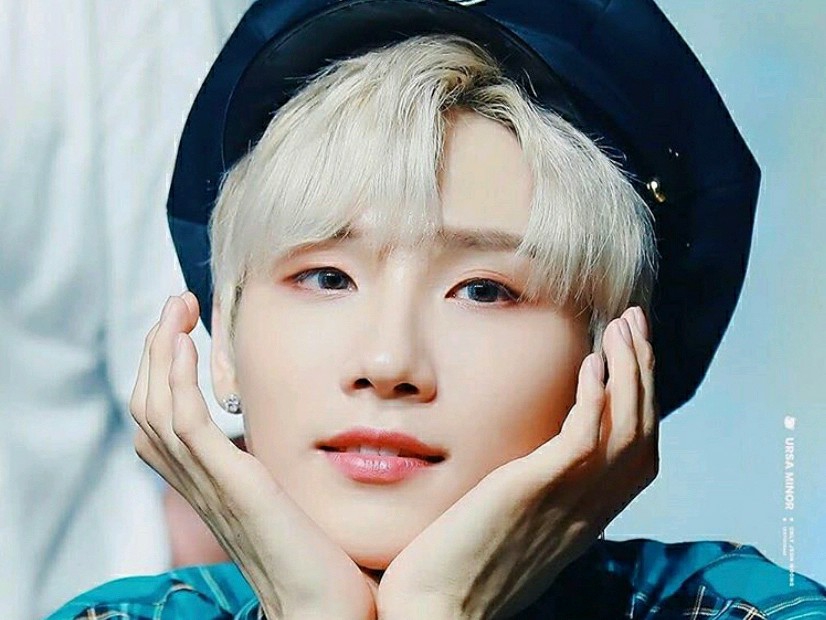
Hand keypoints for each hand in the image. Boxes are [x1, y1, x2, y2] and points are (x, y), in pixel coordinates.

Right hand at [130, 292, 376, 619]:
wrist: (327, 608)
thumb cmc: (321, 559)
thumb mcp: (291, 497)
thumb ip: (277, 465)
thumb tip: (297, 430)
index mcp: (211, 484)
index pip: (162, 419)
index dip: (161, 371)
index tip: (183, 327)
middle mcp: (200, 483)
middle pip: (147, 406)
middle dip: (154, 350)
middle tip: (174, 306)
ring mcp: (212, 484)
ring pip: (155, 409)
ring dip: (159, 352)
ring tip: (175, 310)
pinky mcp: (233, 485)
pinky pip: (186, 425)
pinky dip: (177, 381)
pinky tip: (185, 344)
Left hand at [376, 307, 658, 619]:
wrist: (438, 615)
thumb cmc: (462, 574)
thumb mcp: (514, 530)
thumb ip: (534, 496)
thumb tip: (529, 466)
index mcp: (585, 517)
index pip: (635, 453)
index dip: (640, 401)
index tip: (628, 357)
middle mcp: (588, 509)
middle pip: (641, 432)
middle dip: (644, 372)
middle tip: (634, 322)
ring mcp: (567, 502)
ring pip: (625, 429)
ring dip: (630, 371)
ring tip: (621, 325)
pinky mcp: (535, 492)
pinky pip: (584, 438)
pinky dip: (595, 398)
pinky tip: (591, 362)